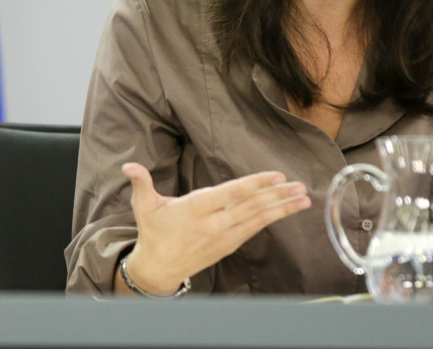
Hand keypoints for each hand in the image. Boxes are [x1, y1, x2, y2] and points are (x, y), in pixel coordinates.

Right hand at [116, 162, 310, 294]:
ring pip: (257, 219)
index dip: (255, 185)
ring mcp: (223, 236)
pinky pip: (254, 229)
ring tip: (303, 198)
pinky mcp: (228, 245)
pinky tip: (285, 211)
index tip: (276, 176)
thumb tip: (129, 166)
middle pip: (251, 207)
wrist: (158, 268)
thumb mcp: (144, 206)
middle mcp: (213, 223)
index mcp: (195, 209)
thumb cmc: (153, 232)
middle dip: (278, 196)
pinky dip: (271, 219)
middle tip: (301, 186)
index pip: (231, 193)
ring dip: (282, 208)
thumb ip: (141, 182)